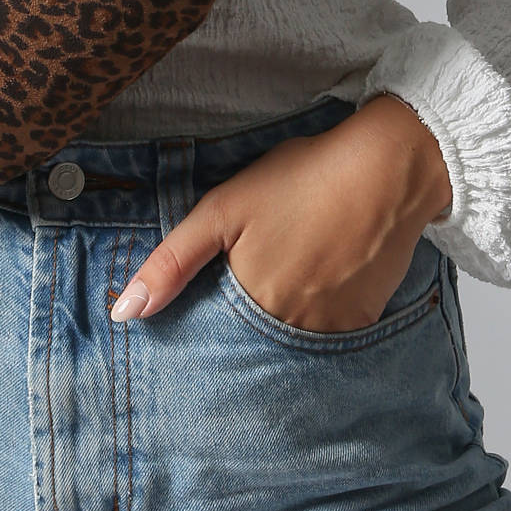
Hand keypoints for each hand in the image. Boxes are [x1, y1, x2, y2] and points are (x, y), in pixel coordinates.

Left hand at [109, 96, 454, 331]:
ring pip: (290, 341)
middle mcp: (292, 331)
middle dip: (245, 321)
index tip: (211, 299)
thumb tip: (123, 313)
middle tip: (260, 270)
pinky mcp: (364, 322)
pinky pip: (329, 335)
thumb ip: (171, 263)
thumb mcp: (222, 210)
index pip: (214, 339)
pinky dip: (318, 314)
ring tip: (291, 271)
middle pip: (253, 342)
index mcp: (250, 306)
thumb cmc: (300, 180)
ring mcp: (332, 331)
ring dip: (282, 320)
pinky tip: (321, 276)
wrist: (387, 168)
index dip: (207, 320)